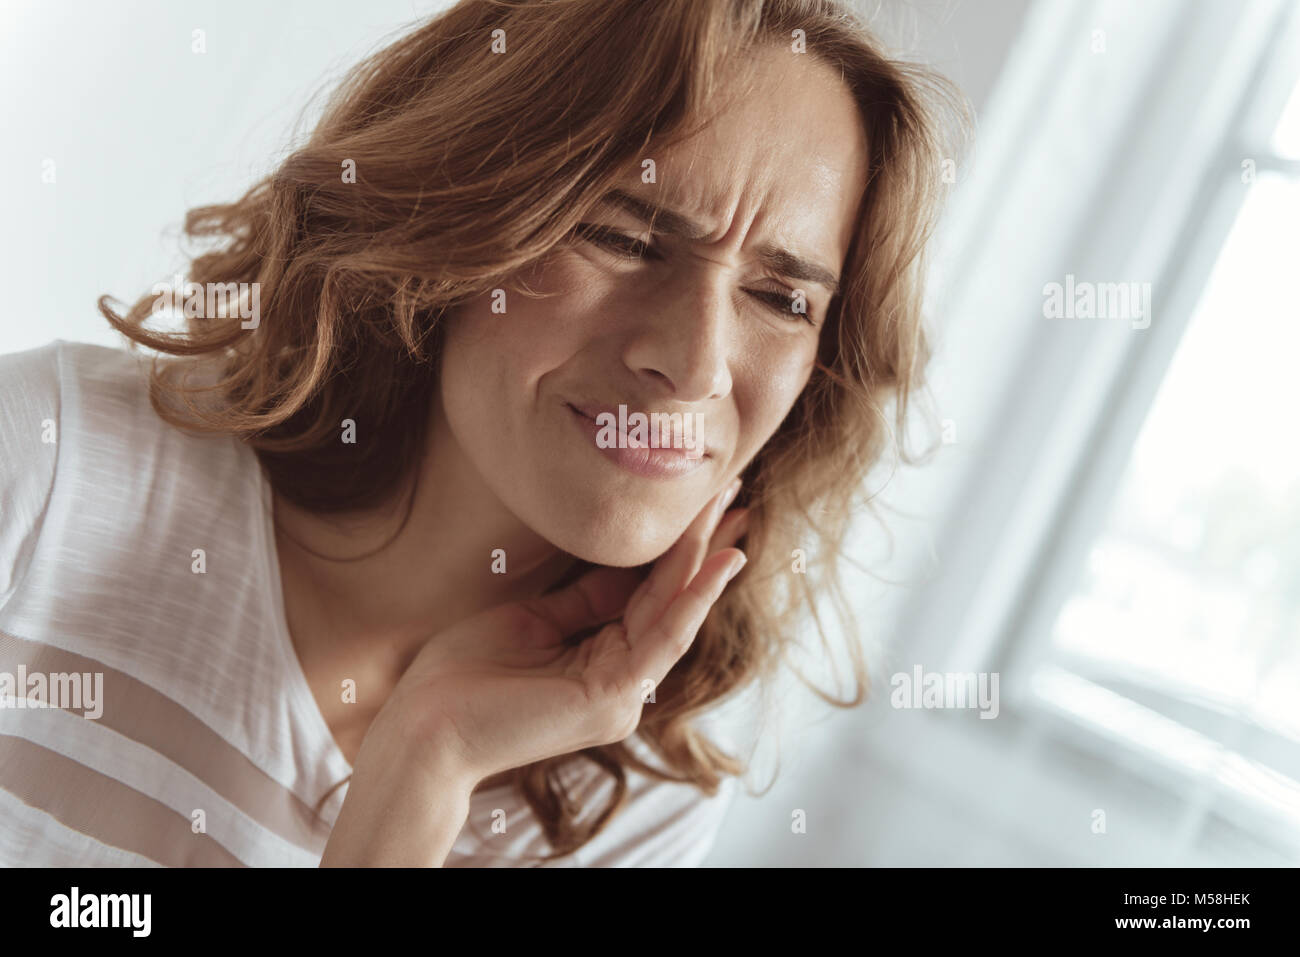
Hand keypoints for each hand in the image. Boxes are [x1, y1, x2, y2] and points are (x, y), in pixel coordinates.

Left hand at [379, 478, 749, 788]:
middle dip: (702, 544)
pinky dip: (692, 598)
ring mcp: (622, 696)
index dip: (675, 549)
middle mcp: (622, 684)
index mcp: (601, 665)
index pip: (649, 597)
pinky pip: (662, 639)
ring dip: (703, 558)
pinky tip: (715, 562)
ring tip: (732, 509)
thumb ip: (581, 601)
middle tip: (734, 492)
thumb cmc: (463, 677)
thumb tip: (621, 566)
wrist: (424, 727)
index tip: (699, 503)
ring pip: (674, 614)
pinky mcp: (613, 699)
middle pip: (670, 600)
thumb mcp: (530, 620)